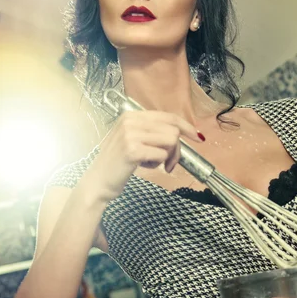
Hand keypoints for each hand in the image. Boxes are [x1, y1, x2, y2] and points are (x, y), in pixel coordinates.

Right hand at [86, 110, 202, 200]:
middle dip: (177, 150)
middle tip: (168, 164)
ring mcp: (130, 134)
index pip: (168, 117)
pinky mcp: (132, 150)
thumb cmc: (118, 164)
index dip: (186, 127)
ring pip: (171, 141)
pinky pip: (162, 155)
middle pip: (173, 131)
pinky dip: (158, 164)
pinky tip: (144, 167)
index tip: (199, 137)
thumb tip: (182, 132)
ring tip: (154, 164)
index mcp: (132, 115)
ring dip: (168, 157)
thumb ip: (153, 132)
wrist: (97, 182)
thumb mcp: (133, 139)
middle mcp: (130, 121)